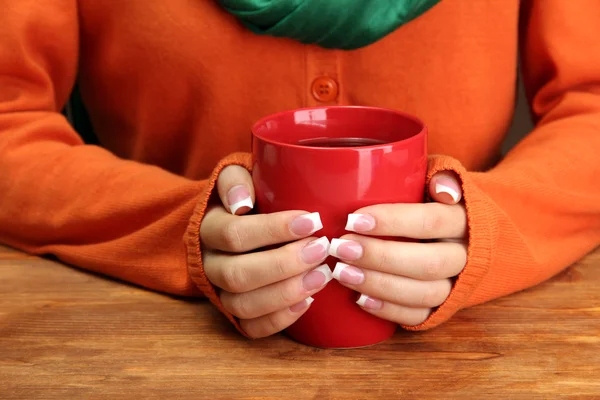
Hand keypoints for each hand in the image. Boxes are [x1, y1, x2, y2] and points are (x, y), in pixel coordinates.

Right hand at [201, 166, 332, 337]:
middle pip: (238, 275)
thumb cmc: (248, 196)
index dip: (273, 230)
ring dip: (286, 293)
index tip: (312, 221)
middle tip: (322, 249)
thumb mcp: (237, 175)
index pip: (235, 234)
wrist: (237, 221)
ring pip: (243, 305)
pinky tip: (308, 301)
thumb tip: (241, 203)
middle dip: (285, 265)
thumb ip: (234, 180)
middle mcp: (209, 263)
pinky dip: (280, 320)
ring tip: (322, 276)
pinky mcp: (234, 312)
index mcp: (208, 228)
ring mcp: (220, 291)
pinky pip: (250, 328)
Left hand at [328, 172, 467, 325]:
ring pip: (424, 293)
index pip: (431, 221)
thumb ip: (441, 175)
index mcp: (465, 220)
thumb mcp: (442, 179)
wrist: (472, 236)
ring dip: (379, 285)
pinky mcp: (444, 307)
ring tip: (342, 273)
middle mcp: (466, 256)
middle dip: (379, 257)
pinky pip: (420, 316)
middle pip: (427, 263)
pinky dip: (389, 310)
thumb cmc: (439, 202)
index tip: (353, 220)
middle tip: (341, 247)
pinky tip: (360, 299)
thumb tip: (443, 189)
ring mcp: (457, 285)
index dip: (393, 222)